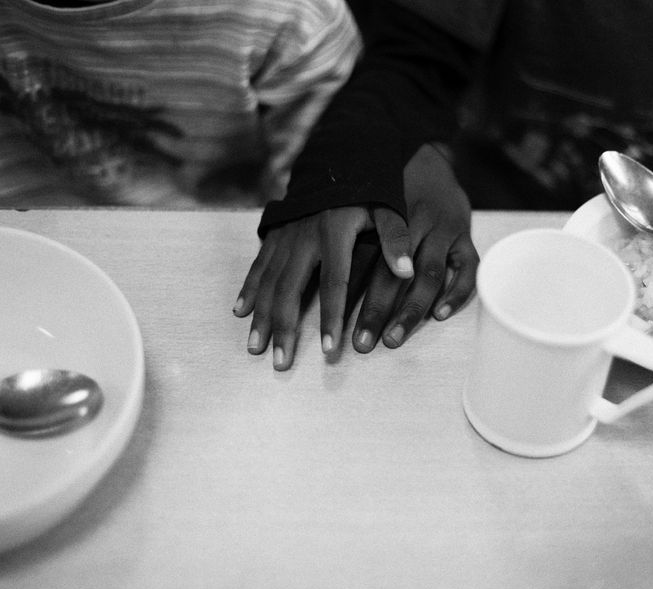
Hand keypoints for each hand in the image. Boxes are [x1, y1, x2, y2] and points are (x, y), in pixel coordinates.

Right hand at [234, 205, 414, 369]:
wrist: (336, 156)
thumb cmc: (368, 188)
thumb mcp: (388, 206)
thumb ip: (396, 237)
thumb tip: (407, 272)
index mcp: (334, 232)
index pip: (334, 283)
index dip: (332, 317)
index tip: (331, 350)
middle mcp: (304, 236)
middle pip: (289, 289)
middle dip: (284, 328)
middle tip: (281, 362)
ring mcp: (285, 236)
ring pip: (268, 281)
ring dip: (261, 316)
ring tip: (256, 347)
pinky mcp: (274, 233)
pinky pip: (257, 265)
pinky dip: (248, 288)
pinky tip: (240, 312)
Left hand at [351, 143, 478, 351]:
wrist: (425, 154)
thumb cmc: (386, 190)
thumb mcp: (363, 207)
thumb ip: (348, 242)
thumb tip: (314, 288)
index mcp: (383, 215)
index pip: (364, 263)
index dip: (348, 297)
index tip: (333, 330)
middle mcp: (414, 222)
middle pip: (394, 274)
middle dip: (377, 312)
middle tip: (362, 345)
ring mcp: (444, 228)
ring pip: (430, 274)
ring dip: (412, 310)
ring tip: (394, 339)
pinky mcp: (466, 235)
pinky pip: (468, 267)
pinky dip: (456, 292)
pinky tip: (440, 315)